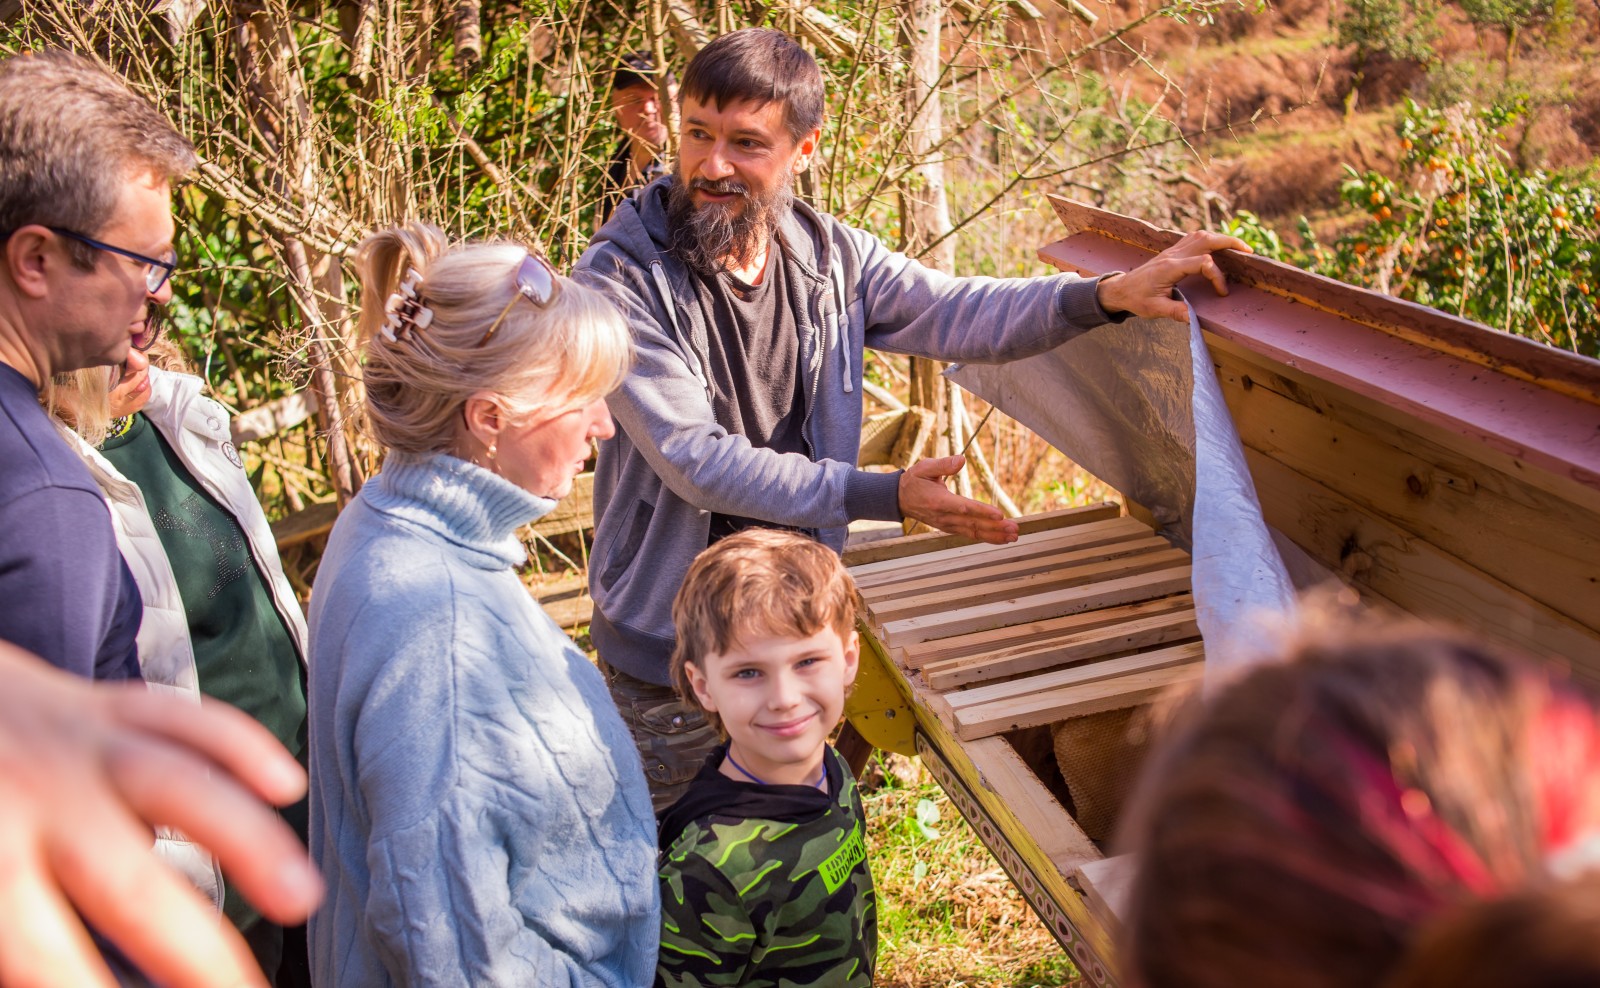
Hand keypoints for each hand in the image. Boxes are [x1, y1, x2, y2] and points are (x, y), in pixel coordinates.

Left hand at [0, 642, 322, 987]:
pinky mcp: (107, 704)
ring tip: (300, 898)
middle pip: (130, 889)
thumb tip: (53, 969)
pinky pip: (182, 715)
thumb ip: (8, 930)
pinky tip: (285, 784)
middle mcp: (38, 802)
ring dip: (248, 842)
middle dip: (199, 955)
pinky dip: (238, 742)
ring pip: (180, 785)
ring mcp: (81, 746)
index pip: (45, 958)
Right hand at [898, 456, 1018, 544]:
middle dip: (995, 528)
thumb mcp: (925, 467)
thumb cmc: (915, 480)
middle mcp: (944, 517)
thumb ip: (944, 464)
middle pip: (973, 524)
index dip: (982, 511)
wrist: (900, 499)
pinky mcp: (951, 528)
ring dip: (995, 535)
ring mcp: (948, 525)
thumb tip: (962, 460)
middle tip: (1015, 529)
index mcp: (939, 501)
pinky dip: (987, 537)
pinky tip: (1002, 538)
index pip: (964, 508)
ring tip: (1014, 536)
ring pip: (974, 532)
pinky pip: (970, 534)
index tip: (1000, 515)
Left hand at [1095, 230, 1253, 322]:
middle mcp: (1173, 255)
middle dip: (1229, 243)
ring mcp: (1172, 251)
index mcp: (1170, 268)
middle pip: (1206, 239)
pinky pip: (1193, 238)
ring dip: (1221, 238)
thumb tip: (1194, 319)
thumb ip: (1175, 312)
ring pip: (1201, 235)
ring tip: (1239, 248)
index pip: (1203, 263)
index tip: (1222, 292)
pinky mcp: (1172, 252)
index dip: (1217, 276)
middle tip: (1248, 252)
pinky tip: (1219, 247)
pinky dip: (1209, 239)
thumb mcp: (1154, 310)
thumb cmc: (1136, 299)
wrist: (1120, 289)